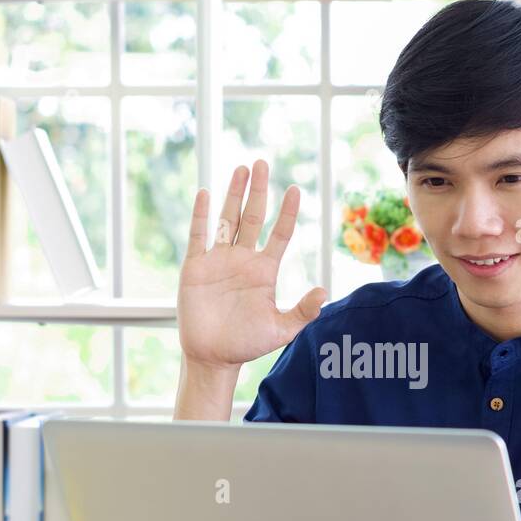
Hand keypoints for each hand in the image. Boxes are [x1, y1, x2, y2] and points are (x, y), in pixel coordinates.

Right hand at [178, 159, 327, 371]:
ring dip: (233, 194)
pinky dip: (200, 215)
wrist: (213, 357)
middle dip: (258, 191)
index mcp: (264, 271)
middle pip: (252, 217)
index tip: (295, 190)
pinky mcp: (195, 267)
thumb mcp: (281, 330)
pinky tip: (204, 193)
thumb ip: (303, 312)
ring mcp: (218, 261)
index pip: (280, 234)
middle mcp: (243, 260)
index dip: (288, 213)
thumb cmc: (247, 344)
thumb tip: (325, 292)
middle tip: (262, 163)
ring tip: (241, 169)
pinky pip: (198, 235)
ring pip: (227, 219)